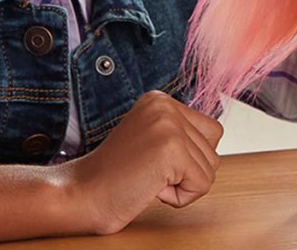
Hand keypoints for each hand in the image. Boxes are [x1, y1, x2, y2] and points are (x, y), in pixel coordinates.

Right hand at [62, 91, 223, 234]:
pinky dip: (181, 197)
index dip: (188, 159)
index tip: (151, 163)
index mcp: (160, 99)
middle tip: (148, 174)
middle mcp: (165, 105)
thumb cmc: (113, 177)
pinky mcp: (171, 149)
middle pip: (213, 149)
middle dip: (186, 172)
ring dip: (182, 185)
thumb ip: (180, 132)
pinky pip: (202, 184)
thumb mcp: (150, 139)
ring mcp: (168, 125)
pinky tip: (151, 189)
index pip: (211, 131)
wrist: (78, 196)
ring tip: (148, 180)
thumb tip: (218, 133)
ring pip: (211, 168)